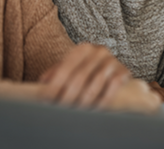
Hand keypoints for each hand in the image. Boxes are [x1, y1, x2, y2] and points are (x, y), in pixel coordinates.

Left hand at [38, 43, 160, 113]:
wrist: (113, 71)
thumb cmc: (86, 73)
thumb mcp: (69, 70)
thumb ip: (55, 75)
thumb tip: (40, 87)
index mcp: (82, 49)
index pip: (65, 68)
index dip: (54, 86)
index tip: (45, 100)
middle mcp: (98, 51)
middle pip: (79, 78)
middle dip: (67, 97)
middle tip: (59, 111)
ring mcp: (112, 60)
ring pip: (96, 83)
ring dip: (84, 101)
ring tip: (75, 113)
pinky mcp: (124, 71)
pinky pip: (113, 87)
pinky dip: (103, 100)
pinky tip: (95, 109)